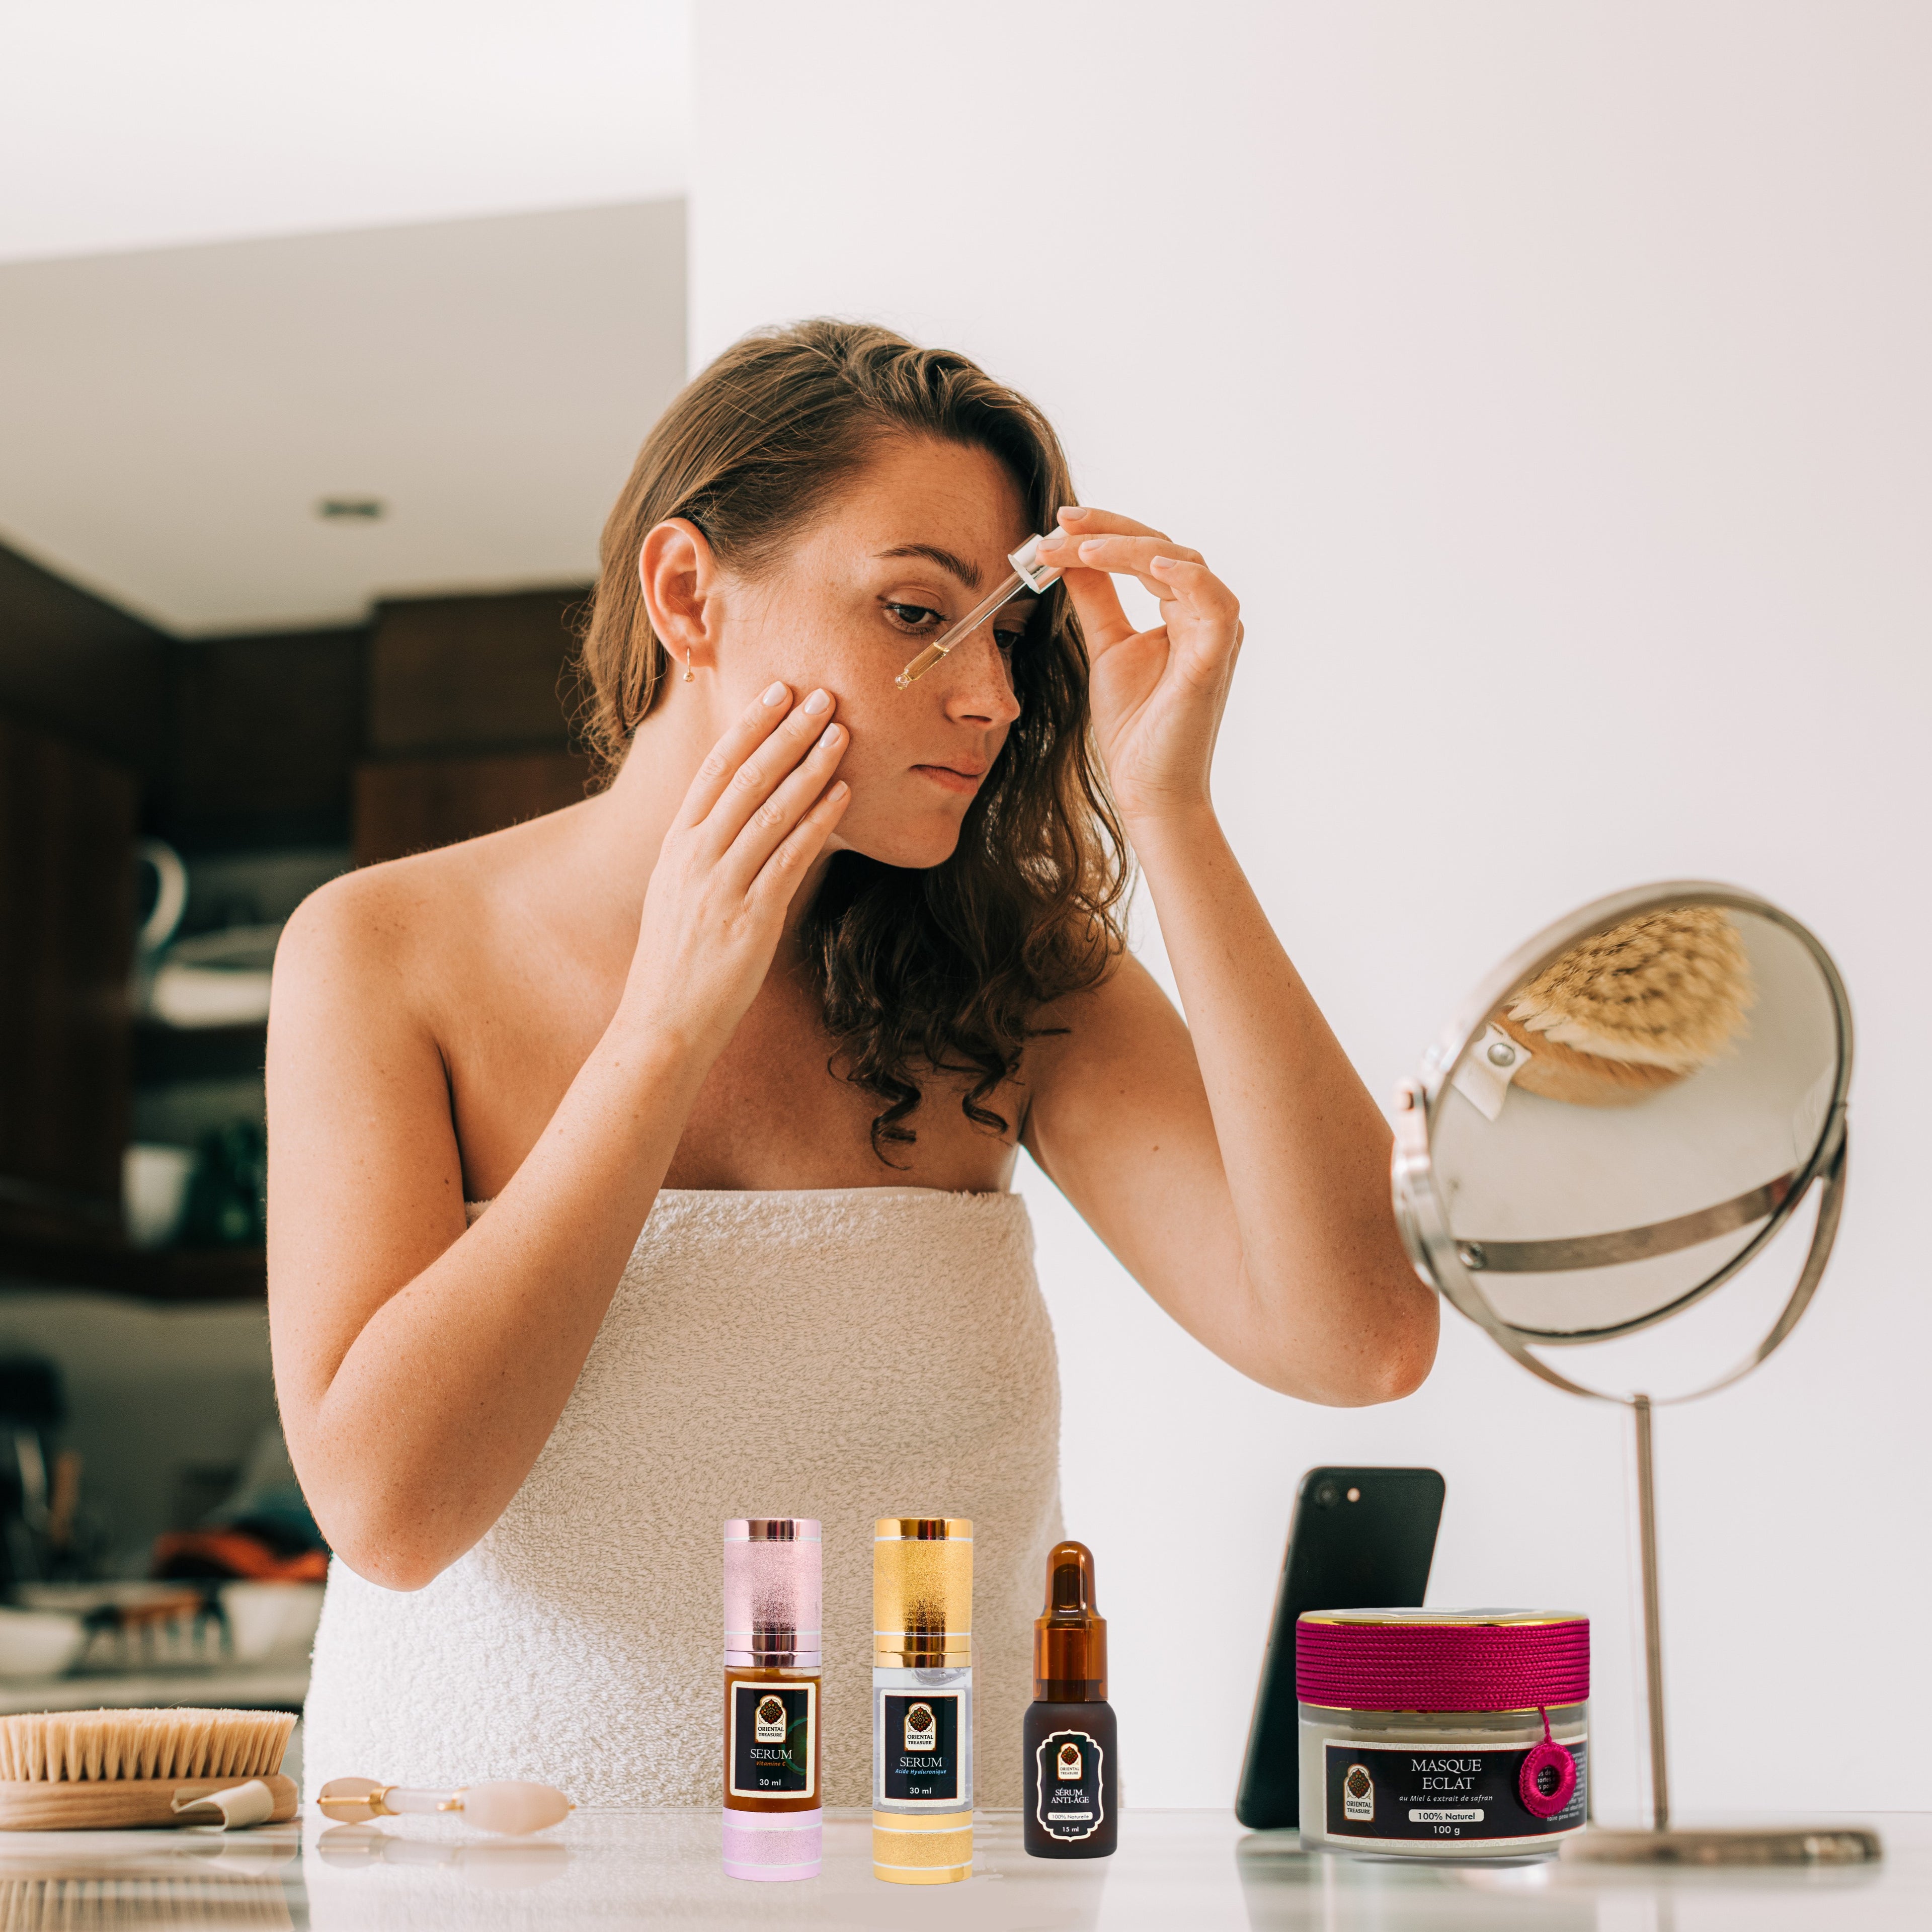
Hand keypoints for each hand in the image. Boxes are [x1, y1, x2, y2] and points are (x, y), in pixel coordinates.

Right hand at [621, 683, 850, 1052]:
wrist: (662, 1023)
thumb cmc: (677, 961)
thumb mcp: (677, 893)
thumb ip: (704, 851)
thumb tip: (740, 815)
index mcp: (675, 846)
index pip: (713, 770)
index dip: (748, 726)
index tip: (777, 691)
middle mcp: (694, 858)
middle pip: (745, 779)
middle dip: (786, 732)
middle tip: (822, 695)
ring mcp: (721, 887)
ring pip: (770, 811)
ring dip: (809, 767)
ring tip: (841, 732)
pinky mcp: (750, 919)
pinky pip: (789, 859)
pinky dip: (817, 821)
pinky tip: (843, 794)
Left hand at [1034, 507, 1241, 826]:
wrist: (1146, 787)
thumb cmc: (1133, 726)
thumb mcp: (1106, 645)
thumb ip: (1095, 598)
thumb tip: (1070, 555)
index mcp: (1181, 611)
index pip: (1145, 553)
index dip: (1104, 532)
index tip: (1058, 524)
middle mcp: (1204, 614)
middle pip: (1162, 547)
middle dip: (1110, 529)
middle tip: (1062, 522)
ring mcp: (1214, 633)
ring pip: (1183, 562)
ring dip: (1131, 548)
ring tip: (1083, 546)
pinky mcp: (1215, 657)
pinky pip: (1213, 602)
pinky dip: (1183, 577)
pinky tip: (1147, 565)